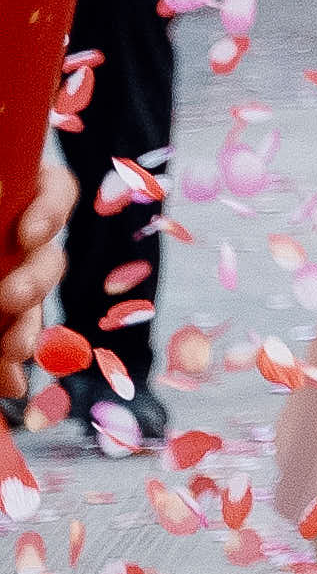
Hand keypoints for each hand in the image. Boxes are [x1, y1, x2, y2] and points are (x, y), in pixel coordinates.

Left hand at [0, 139, 65, 428]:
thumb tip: (25, 245)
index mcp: (11, 196)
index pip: (54, 191)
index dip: (51, 209)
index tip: (28, 236)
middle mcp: (14, 239)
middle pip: (47, 256)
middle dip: (36, 281)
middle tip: (11, 298)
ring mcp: (9, 281)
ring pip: (33, 305)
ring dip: (25, 330)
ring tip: (10, 352)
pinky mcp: (4, 325)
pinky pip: (14, 344)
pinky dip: (7, 366)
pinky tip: (8, 383)